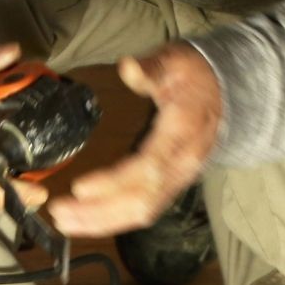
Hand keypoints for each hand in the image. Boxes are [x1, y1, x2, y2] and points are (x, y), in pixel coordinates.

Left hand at [50, 42, 220, 237]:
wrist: (225, 94)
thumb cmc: (195, 76)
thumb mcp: (175, 61)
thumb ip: (151, 68)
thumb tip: (127, 67)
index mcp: (184, 131)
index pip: (148, 166)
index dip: (114, 182)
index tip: (79, 187)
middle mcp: (184, 163)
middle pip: (142, 199)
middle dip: (99, 211)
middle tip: (59, 210)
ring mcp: (180, 179)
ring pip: (142, 211)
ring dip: (101, 222)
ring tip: (64, 221)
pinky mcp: (172, 187)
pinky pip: (144, 211)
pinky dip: (113, 221)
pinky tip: (86, 222)